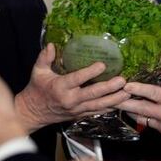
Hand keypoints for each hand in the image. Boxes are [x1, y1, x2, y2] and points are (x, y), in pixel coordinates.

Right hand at [14, 44, 128, 131]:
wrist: (33, 113)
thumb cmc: (36, 89)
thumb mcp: (38, 72)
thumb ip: (44, 58)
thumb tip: (51, 45)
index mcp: (60, 87)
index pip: (77, 79)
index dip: (90, 72)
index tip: (102, 65)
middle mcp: (70, 100)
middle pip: (92, 94)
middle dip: (109, 88)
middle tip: (122, 80)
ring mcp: (76, 109)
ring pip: (98, 105)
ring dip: (114, 99)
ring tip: (127, 93)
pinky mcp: (80, 115)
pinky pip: (97, 112)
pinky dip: (109, 108)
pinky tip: (120, 103)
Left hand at [117, 54, 160, 143]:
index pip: (154, 94)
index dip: (139, 89)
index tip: (127, 85)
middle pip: (141, 109)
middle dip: (124, 103)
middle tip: (111, 98)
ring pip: (141, 118)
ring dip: (128, 111)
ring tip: (116, 103)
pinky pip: (147, 124)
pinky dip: (140, 116)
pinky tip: (132, 110)